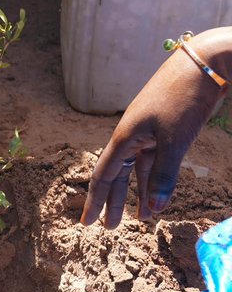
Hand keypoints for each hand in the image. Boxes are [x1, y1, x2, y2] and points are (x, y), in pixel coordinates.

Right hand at [82, 29, 229, 227]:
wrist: (203, 64)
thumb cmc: (184, 99)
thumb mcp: (175, 141)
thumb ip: (164, 176)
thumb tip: (154, 208)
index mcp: (125, 138)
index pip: (104, 176)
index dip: (96, 201)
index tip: (88, 224)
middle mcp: (131, 137)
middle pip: (118, 175)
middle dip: (114, 202)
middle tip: (110, 228)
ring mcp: (148, 133)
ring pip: (137, 169)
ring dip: (138, 193)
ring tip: (142, 219)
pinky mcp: (165, 129)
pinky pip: (154, 160)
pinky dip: (155, 179)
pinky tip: (160, 193)